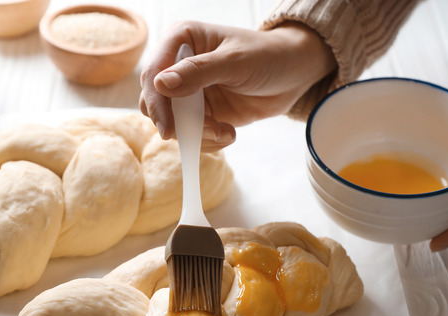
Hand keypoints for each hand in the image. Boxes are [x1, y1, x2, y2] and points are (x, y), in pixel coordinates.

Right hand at [139, 20, 335, 151]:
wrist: (293, 74)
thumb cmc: (266, 56)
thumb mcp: (235, 61)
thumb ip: (198, 72)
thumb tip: (161, 84)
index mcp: (181, 41)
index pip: (154, 74)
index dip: (157, 103)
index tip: (169, 129)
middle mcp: (179, 66)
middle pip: (156, 103)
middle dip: (179, 124)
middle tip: (208, 130)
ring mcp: (189, 92)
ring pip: (173, 124)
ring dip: (198, 135)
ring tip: (225, 132)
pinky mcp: (202, 113)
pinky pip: (192, 134)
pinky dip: (207, 141)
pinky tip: (229, 133)